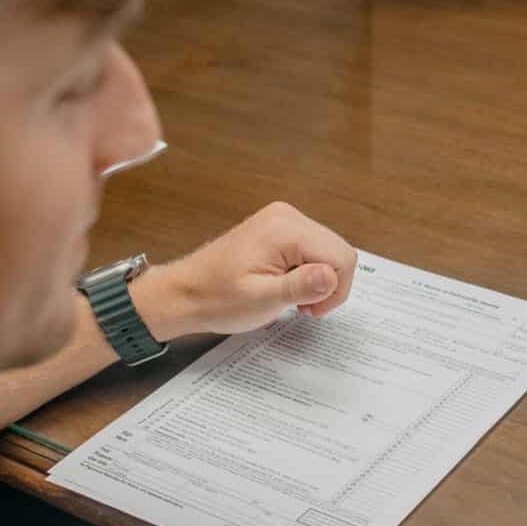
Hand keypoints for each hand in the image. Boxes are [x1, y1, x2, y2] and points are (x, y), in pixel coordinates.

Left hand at [131, 201, 357, 342]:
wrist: (185, 293)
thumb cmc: (216, 298)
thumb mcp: (261, 299)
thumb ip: (300, 286)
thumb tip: (332, 275)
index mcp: (285, 229)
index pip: (341, 257)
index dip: (335, 290)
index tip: (311, 309)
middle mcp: (287, 216)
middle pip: (338, 251)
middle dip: (327, 284)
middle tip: (301, 305)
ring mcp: (283, 219)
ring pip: (328, 251)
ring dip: (318, 279)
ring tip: (290, 295)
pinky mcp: (280, 228)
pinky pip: (313, 249)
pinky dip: (308, 271)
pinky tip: (287, 284)